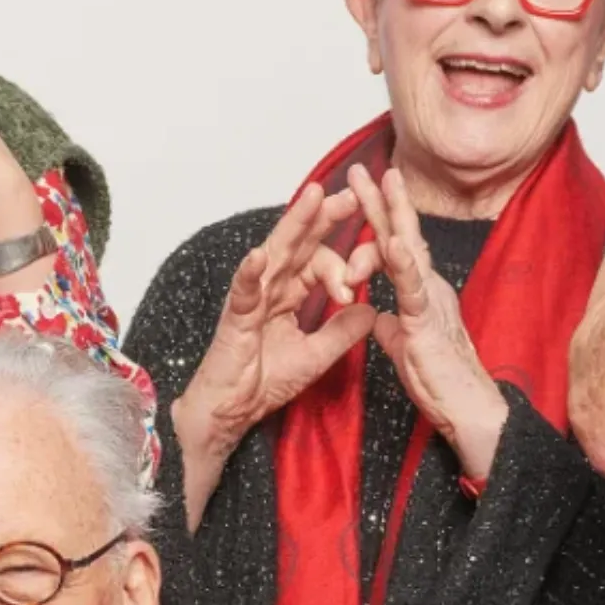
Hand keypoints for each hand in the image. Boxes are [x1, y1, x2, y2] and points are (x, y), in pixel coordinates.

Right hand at [170, 178, 377, 525]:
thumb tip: (372, 310)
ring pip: (275, 254)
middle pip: (300, 245)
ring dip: (293, 226)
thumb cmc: (263, 382)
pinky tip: (260, 255)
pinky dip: (250, 273)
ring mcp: (250, 300)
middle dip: (323, 218)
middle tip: (350, 193)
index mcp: (288, 295)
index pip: (318, 264)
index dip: (343, 264)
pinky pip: (243, 292)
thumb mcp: (316, 356)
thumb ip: (342, 332)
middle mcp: (270, 289)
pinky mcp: (235, 319)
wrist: (232, 411)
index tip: (361, 273)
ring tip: (313, 198)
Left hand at [353, 165, 508, 480]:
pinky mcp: (428, 321)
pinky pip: (413, 288)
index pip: (393, 249)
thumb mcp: (404, 348)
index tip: (359, 193)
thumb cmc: (440, 381)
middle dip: (382, 199)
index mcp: (419, 292)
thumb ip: (390, 328)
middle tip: (362, 166)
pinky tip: (391, 240)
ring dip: (391, 213)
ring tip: (379, 180)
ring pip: (408, 248)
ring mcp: (430, 299)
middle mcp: (428, 286)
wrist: (468, 409)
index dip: (376, 221)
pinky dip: (403, 263)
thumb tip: (375, 318)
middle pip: (401, 234)